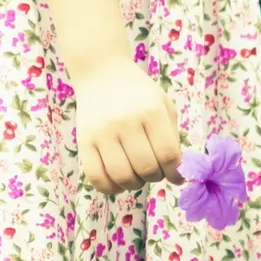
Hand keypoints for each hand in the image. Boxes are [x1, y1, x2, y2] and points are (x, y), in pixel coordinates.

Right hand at [72, 58, 185, 195]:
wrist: (101, 73)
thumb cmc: (139, 94)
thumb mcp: (164, 106)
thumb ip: (173, 137)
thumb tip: (177, 174)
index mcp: (151, 112)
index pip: (168, 155)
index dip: (175, 173)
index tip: (176, 177)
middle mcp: (125, 122)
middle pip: (147, 169)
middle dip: (156, 177)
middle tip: (155, 171)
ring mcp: (102, 132)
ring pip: (123, 176)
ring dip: (135, 184)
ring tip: (138, 175)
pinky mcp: (83, 141)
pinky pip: (96, 177)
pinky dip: (110, 188)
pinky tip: (119, 182)